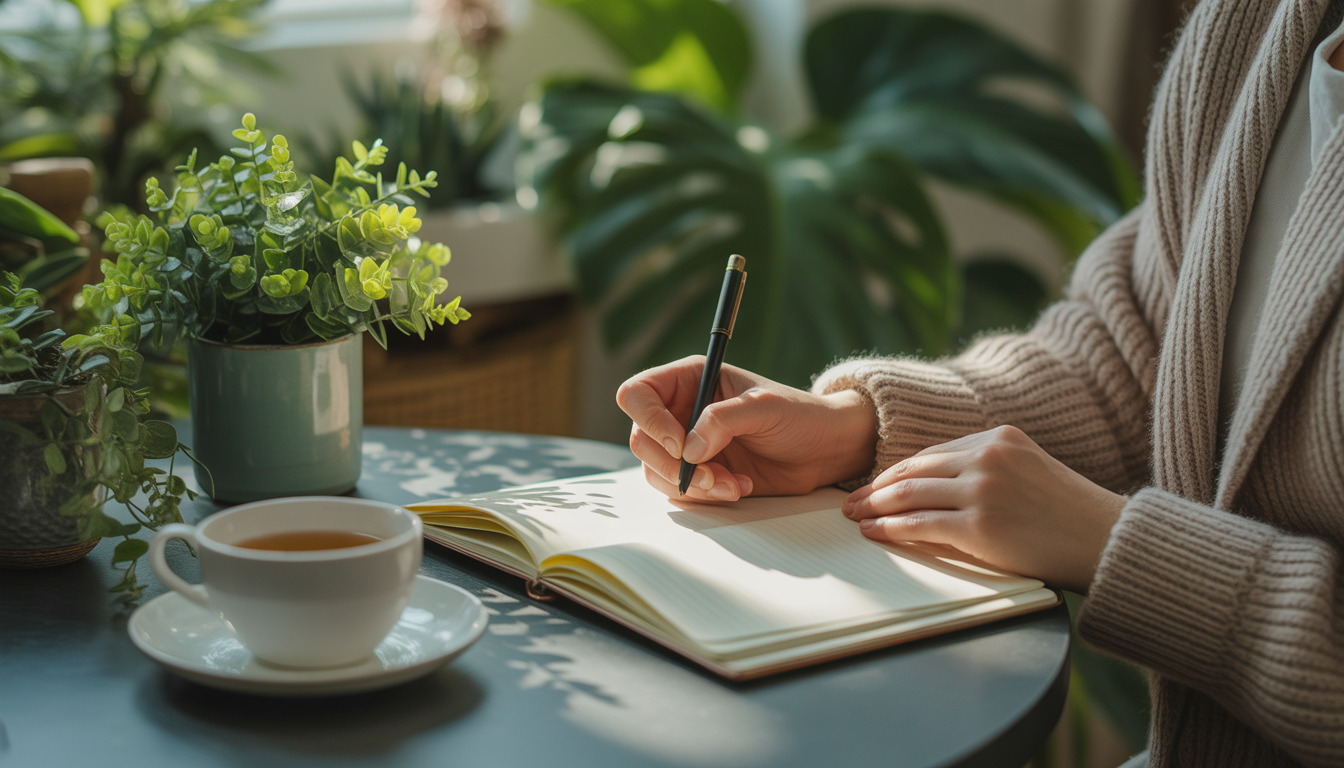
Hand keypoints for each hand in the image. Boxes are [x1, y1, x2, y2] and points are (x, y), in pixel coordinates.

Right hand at [616, 357, 877, 501]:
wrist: (823, 450)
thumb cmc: (799, 416)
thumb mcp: (764, 407)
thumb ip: (723, 420)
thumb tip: (688, 448)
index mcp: (689, 379)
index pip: (638, 395)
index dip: (649, 421)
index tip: (680, 444)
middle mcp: (680, 411)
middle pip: (641, 440)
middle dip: (673, 465)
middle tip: (711, 475)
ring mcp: (686, 445)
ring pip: (656, 471)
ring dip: (692, 486)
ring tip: (733, 484)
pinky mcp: (698, 474)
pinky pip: (678, 491)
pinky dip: (704, 496)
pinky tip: (738, 487)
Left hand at [842, 426, 1124, 592]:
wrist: (1108, 542)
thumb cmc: (1069, 517)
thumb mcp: (1028, 473)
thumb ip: (985, 471)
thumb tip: (931, 491)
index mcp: (999, 437)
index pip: (934, 453)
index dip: (899, 470)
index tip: (878, 483)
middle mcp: (988, 457)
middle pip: (915, 469)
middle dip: (878, 486)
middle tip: (851, 500)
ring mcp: (983, 490)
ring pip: (910, 493)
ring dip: (875, 506)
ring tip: (854, 515)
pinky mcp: (980, 525)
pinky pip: (920, 524)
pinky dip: (890, 528)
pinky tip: (873, 532)